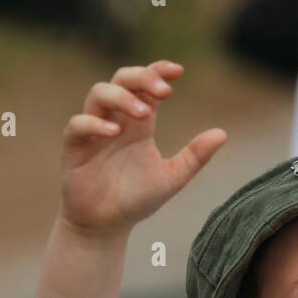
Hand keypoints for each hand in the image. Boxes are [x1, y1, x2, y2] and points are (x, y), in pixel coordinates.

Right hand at [60, 60, 226, 234]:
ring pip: (99, 94)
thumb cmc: (136, 199)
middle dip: (142, 77)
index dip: (158, 71)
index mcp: (139, 124)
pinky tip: (113, 131)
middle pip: (122, 79)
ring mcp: (93, 131)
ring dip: (122, 98)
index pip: (146, 85)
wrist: (106, 226)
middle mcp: (116, 120)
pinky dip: (94, 123)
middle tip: (164, 91)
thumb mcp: (172, 177)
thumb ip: (195, 156)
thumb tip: (223, 134)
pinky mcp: (74, 148)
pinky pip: (78, 124)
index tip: (177, 71)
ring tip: (145, 114)